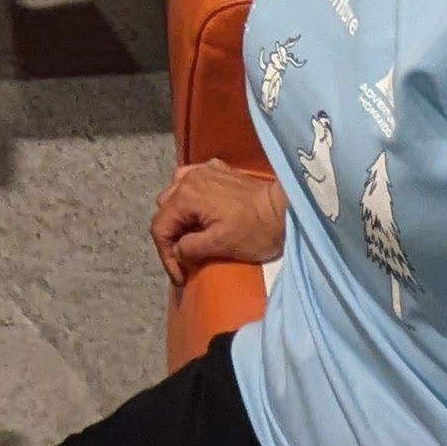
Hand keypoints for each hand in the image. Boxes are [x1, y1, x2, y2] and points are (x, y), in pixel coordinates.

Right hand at [152, 157, 287, 283]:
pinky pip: (192, 179)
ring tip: (190, 232)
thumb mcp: (220, 245)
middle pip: (165, 209)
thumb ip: (190, 248)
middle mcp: (189, 178)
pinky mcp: (219, 170)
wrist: (286, 209)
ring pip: (175, 192)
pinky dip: (190, 195)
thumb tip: (177, 251)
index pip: (160, 227)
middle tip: (185, 257)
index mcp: (186, 196)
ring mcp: (204, 170)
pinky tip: (200, 207)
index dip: (165, 255)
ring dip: (178, 214)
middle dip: (171, 236)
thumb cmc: (255, 230)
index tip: (180, 275)